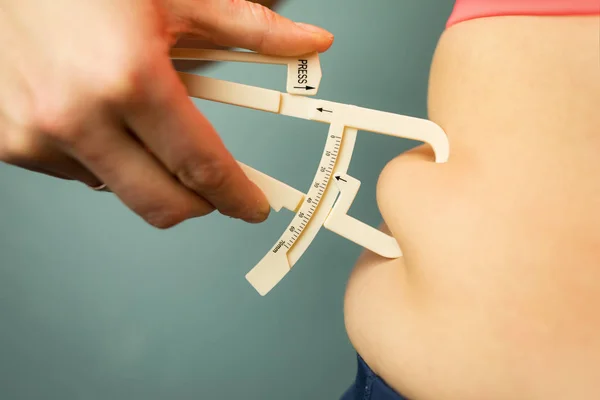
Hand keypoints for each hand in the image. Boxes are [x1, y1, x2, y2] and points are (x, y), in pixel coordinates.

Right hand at [0, 0, 332, 226]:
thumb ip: (251, 29)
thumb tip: (310, 42)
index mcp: (129, 78)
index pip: (202, 166)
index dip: (236, 195)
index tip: (251, 206)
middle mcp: (78, 116)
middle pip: (163, 203)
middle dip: (200, 202)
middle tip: (215, 186)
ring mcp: (37, 135)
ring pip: (120, 189)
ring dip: (146, 169)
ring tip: (142, 119)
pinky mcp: (10, 143)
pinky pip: (79, 172)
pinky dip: (103, 156)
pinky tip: (98, 115)